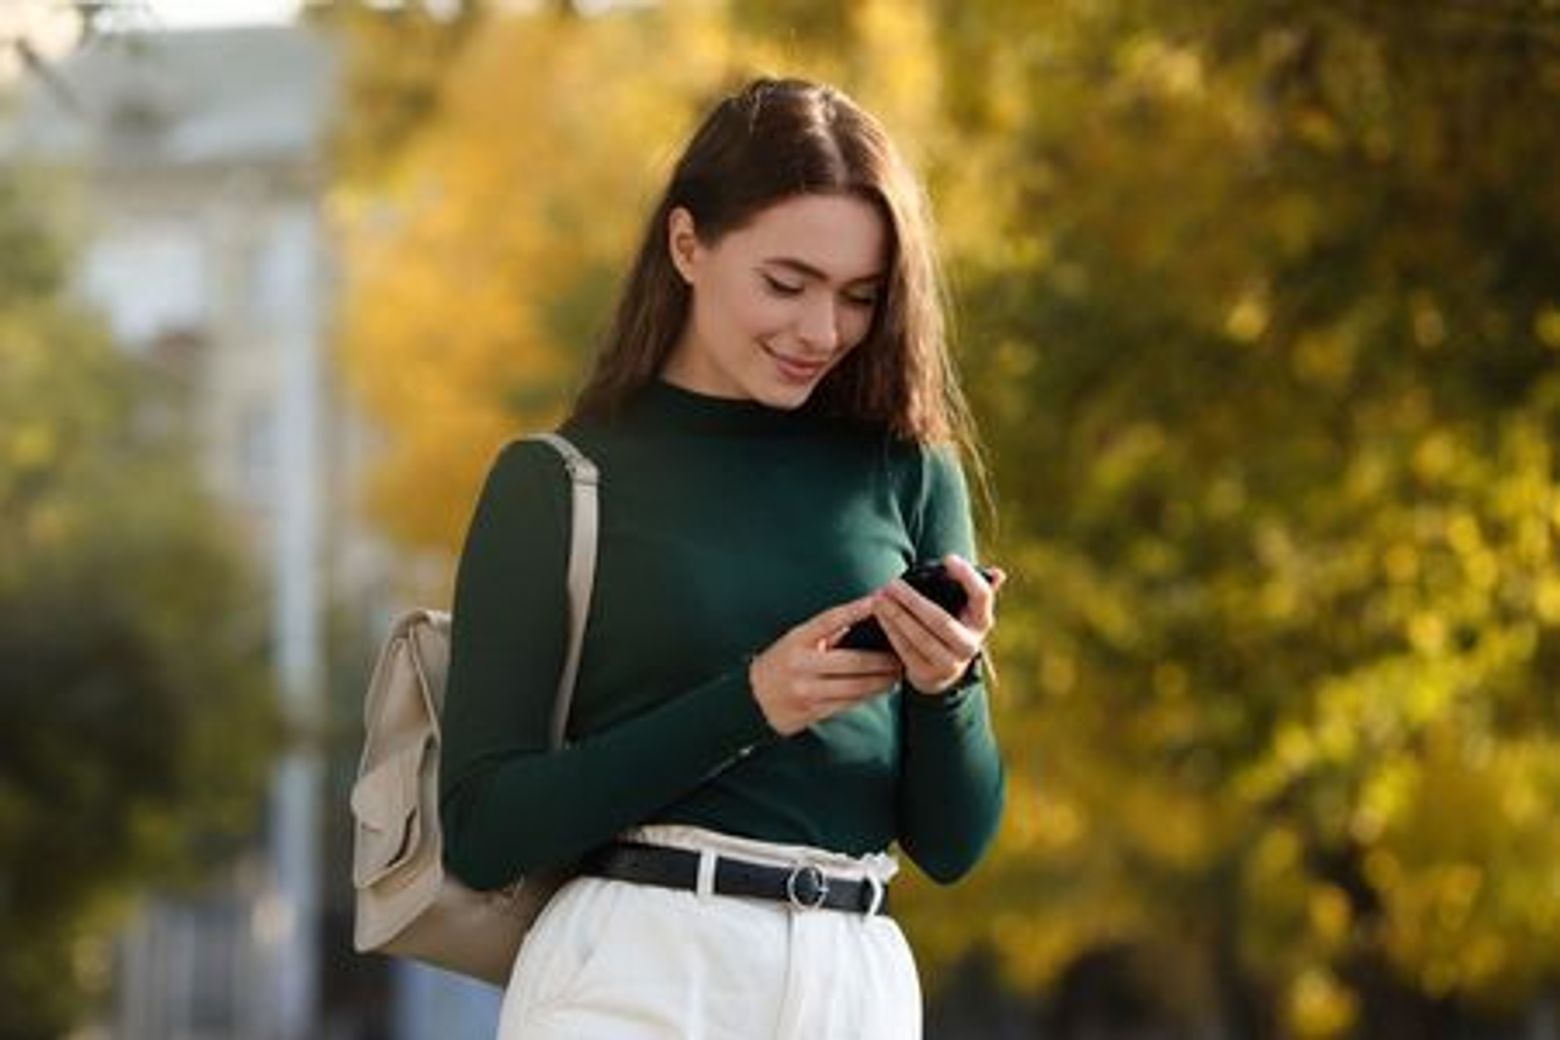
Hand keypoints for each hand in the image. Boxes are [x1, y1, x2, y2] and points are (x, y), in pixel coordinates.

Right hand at [749, 594, 905, 735]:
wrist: (754, 699)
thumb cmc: (781, 663)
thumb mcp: (796, 641)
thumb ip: (826, 633)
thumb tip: (861, 618)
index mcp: (796, 641)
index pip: (829, 620)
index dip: (854, 610)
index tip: (876, 601)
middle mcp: (801, 666)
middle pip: (852, 663)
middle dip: (881, 662)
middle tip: (899, 658)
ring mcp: (806, 690)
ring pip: (855, 687)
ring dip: (880, 682)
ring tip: (896, 676)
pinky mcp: (812, 710)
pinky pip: (847, 703)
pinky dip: (867, 696)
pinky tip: (879, 690)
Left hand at [873, 554, 1007, 694]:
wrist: (942, 669)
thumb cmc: (950, 624)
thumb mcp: (963, 609)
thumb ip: (972, 588)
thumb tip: (999, 574)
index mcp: (981, 622)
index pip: (982, 597)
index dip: (968, 577)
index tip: (948, 558)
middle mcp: (970, 645)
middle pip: (941, 621)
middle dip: (913, 601)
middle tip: (891, 584)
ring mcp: (951, 664)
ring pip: (921, 638)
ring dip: (897, 616)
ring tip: (879, 598)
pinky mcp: (929, 675)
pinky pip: (907, 651)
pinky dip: (892, 632)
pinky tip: (880, 617)